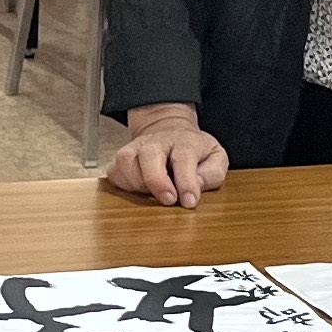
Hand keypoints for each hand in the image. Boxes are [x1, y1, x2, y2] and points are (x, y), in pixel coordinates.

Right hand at [105, 109, 229, 205]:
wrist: (169, 130)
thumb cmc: (194, 150)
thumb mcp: (215, 157)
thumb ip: (212, 173)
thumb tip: (197, 185)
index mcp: (185, 141)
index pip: (184, 158)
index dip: (187, 182)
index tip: (189, 201)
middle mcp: (158, 141)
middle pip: (149, 155)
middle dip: (157, 181)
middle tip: (168, 200)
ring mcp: (137, 147)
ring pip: (126, 160)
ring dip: (138, 183)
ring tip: (152, 194)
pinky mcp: (122, 157)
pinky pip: (115, 171)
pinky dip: (124, 185)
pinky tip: (140, 190)